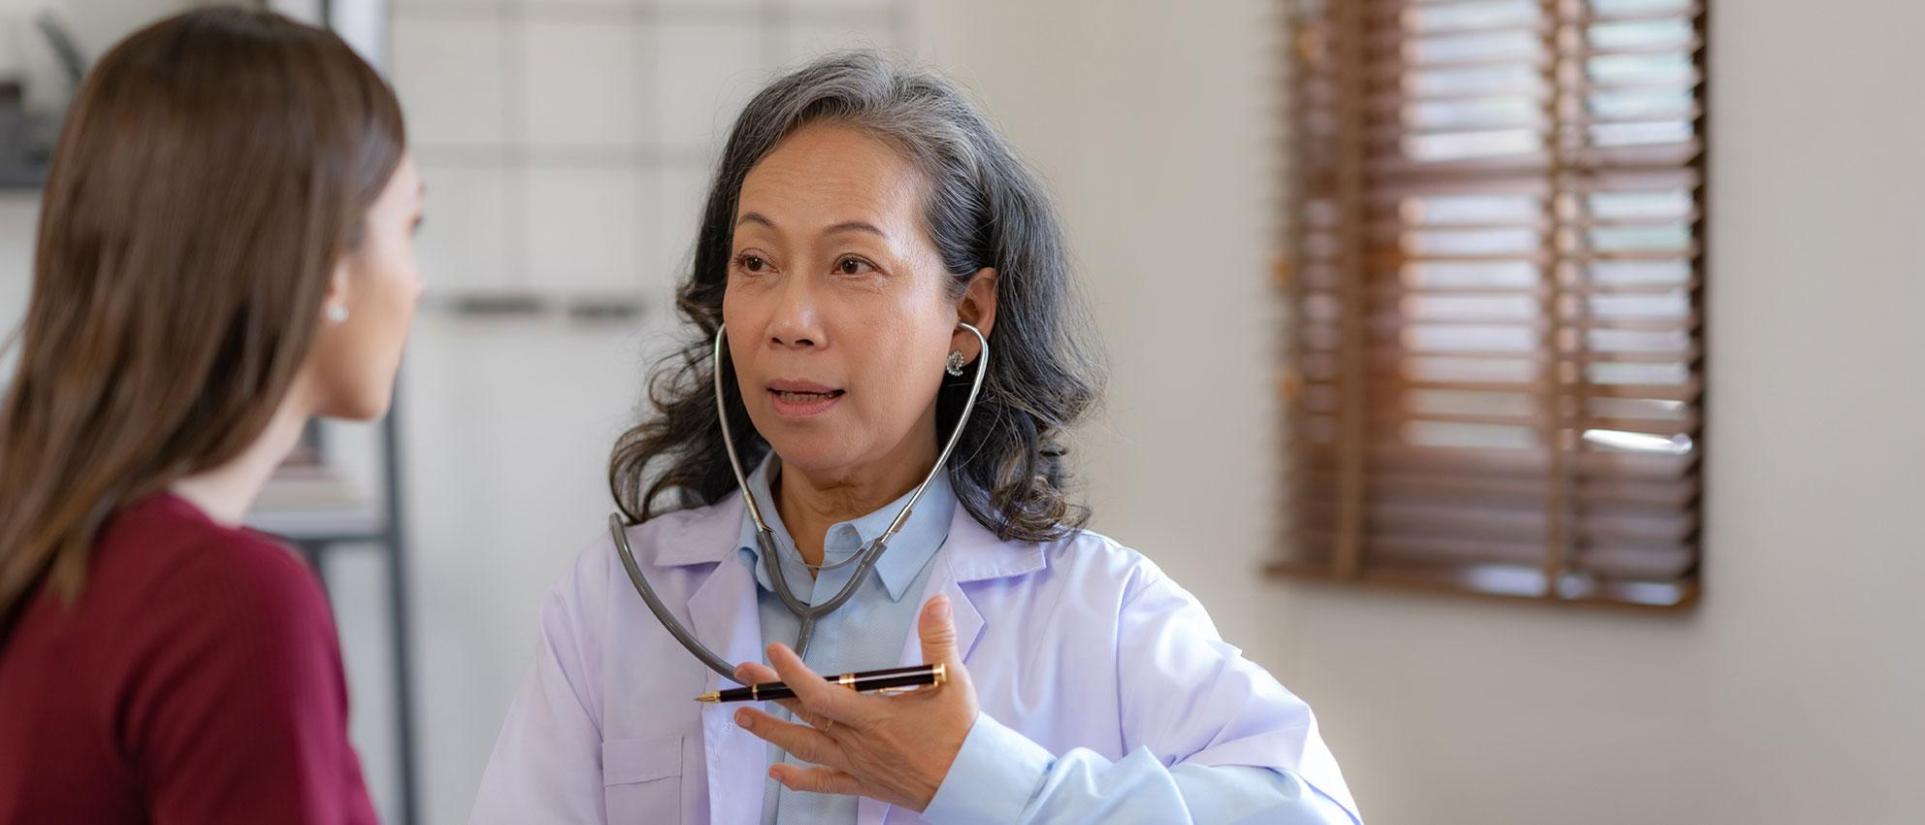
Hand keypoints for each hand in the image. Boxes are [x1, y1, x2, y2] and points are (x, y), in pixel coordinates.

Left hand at [732, 595, 977, 811]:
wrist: (970, 782)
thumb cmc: (960, 733)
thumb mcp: (953, 680)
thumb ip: (939, 639)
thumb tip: (937, 602)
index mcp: (873, 715)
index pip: (822, 693)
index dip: (793, 674)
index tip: (774, 652)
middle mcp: (857, 741)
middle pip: (804, 714)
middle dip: (770, 692)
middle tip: (743, 673)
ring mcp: (856, 764)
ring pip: (804, 747)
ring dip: (770, 732)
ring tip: (741, 717)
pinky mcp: (862, 783)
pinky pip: (824, 783)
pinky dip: (798, 779)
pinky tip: (776, 774)